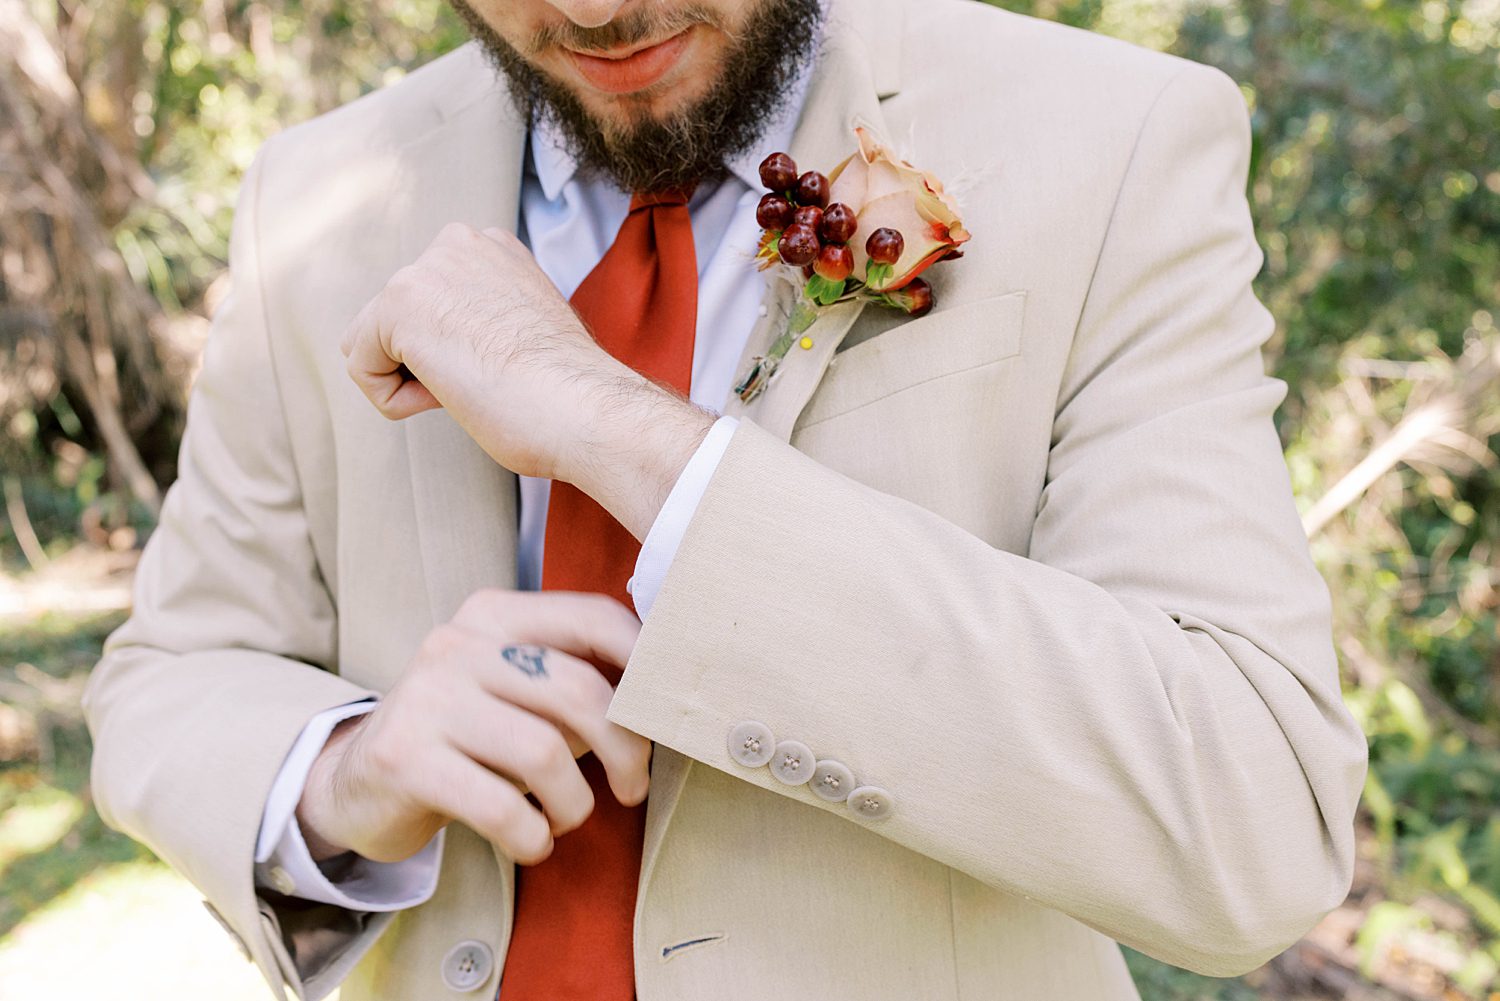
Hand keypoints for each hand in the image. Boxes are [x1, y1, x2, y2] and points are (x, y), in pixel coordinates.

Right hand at [294, 590, 651, 865]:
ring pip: (545, 753)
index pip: (593, 618)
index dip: (646, 662)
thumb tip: (661, 701)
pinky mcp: (404, 759)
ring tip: (565, 817)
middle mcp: (457, 645)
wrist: (355, 782)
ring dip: (574, 803)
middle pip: (580, 691)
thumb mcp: (516, 694)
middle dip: (625, 750)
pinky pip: (502, 806)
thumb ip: (577, 684)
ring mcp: (426, 699)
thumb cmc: (465, 738)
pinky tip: (530, 840)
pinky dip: (532, 836)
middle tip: (632, 786)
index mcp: (494, 616)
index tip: (666, 709)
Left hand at [338, 222, 717, 538]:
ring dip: (413, 381)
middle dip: (428, 363)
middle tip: (491, 379)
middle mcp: (457, 243)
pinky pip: (364, 372)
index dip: (460, 353)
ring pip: (371, 345)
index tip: (509, 367)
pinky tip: (451, 394)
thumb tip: (455, 344)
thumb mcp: (526, 335)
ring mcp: (425, 269)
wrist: (583, 408)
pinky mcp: (397, 305)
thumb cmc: (567, 395)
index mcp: (493, 248)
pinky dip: (399, 402)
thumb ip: (485, 320)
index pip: (432, 304)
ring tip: (472, 385)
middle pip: (393, 322)